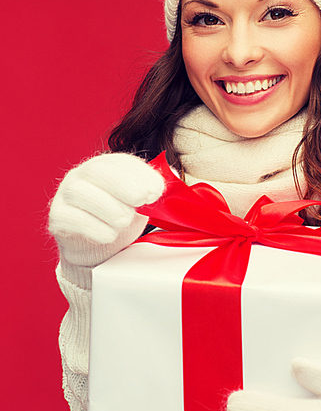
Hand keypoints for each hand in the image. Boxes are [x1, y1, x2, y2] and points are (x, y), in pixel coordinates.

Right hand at [49, 153, 163, 264]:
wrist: (96, 249)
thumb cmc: (121, 218)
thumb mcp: (141, 202)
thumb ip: (154, 188)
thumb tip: (173, 176)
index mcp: (106, 166)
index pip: (121, 162)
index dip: (140, 173)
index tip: (157, 191)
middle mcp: (82, 175)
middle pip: (97, 170)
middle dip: (123, 185)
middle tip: (141, 201)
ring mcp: (66, 195)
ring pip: (80, 192)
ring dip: (108, 207)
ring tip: (125, 220)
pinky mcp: (58, 218)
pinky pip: (70, 218)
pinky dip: (93, 227)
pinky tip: (110, 235)